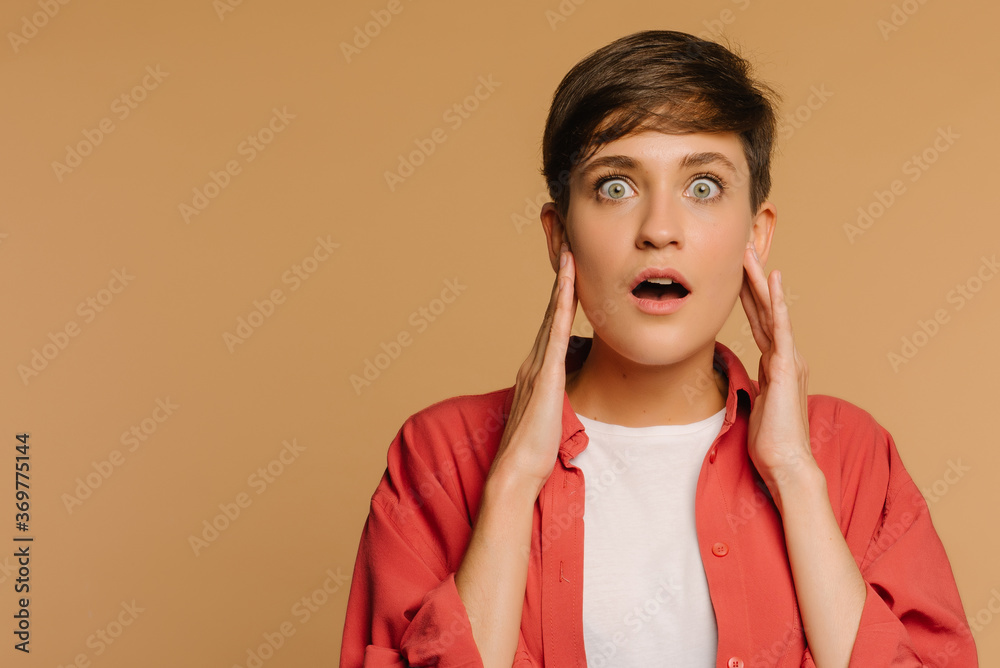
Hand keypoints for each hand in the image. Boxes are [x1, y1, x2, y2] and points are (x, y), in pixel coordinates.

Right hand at [488, 242, 577, 494]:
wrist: (516, 471)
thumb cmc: (535, 450)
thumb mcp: (553, 414)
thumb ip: (559, 396)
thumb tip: (570, 389)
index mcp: (537, 368)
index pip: (552, 322)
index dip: (562, 292)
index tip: (571, 265)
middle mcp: (533, 360)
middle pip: (550, 308)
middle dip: (560, 275)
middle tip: (566, 241)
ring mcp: (537, 365)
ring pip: (551, 313)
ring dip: (561, 280)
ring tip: (569, 249)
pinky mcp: (544, 375)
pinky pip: (554, 332)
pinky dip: (561, 304)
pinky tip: (569, 284)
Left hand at [739, 241, 816, 501]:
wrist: (786, 464)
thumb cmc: (770, 442)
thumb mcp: (755, 406)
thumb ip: (753, 388)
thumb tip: (745, 383)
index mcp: (775, 363)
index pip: (757, 320)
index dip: (747, 294)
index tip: (736, 270)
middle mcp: (784, 355)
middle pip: (763, 308)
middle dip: (751, 277)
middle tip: (742, 246)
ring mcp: (787, 359)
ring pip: (770, 310)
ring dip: (759, 279)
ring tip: (750, 251)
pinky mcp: (787, 366)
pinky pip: (780, 327)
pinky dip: (777, 302)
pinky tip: (773, 280)